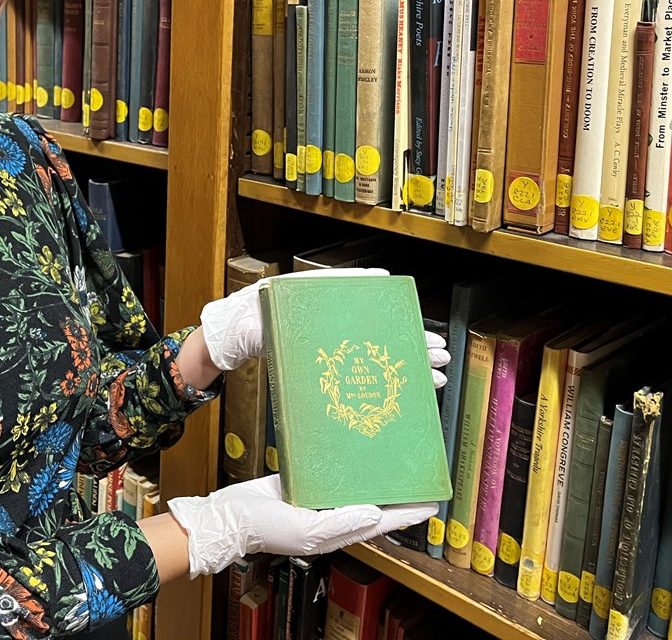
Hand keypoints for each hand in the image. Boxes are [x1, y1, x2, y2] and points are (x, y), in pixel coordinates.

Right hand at [166, 474, 436, 577]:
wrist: (228, 516)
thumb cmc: (263, 529)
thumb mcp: (305, 531)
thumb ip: (340, 523)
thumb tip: (375, 513)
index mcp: (339, 530)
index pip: (384, 521)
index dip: (410, 512)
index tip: (433, 500)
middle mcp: (335, 513)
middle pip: (375, 500)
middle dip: (397, 489)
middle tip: (418, 470)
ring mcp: (320, 497)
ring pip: (356, 483)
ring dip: (375, 473)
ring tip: (395, 455)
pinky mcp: (305, 481)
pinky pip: (332, 471)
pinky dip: (347, 462)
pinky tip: (356, 446)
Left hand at [198, 268, 451, 390]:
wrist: (232, 337)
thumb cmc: (244, 323)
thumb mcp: (252, 323)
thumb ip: (262, 327)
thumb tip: (268, 331)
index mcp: (313, 296)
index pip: (353, 290)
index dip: (383, 301)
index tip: (406, 308)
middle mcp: (329, 311)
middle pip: (376, 322)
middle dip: (409, 339)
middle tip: (438, 353)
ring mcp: (333, 332)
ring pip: (377, 343)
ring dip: (406, 356)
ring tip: (435, 371)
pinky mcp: (331, 352)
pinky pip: (364, 358)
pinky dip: (385, 370)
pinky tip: (406, 382)